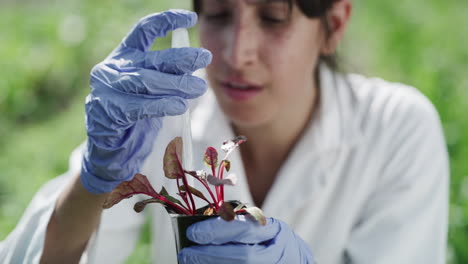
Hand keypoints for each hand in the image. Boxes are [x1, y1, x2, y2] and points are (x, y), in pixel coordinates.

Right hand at [80, 10, 211, 193]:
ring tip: (198, 88)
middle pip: (151, 59)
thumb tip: (196, 68)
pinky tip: (178, 106)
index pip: (144, 30)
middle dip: (181, 58)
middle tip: (205, 58)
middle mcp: (112, 69)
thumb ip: (167, 78)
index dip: (167, 20)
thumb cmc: (136, 119)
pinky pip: (137, 106)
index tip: (191, 18)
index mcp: (124, 57)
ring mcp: (105, 90)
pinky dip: (160, 105)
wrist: (112, 151)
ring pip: (145, 81)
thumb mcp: (154, 93)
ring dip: (175, 84)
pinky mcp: (105, 113)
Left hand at [178, 216, 314, 263]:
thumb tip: (199, 227)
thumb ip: (237, 225)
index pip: (246, 228)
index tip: (193, 232)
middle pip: (245, 256)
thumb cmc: (270, 241)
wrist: (294, 260)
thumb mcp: (260, 227)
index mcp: (274, 231)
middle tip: (186, 253)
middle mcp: (277, 252)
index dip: (218, 230)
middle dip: (211, 255)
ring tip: (190, 261)